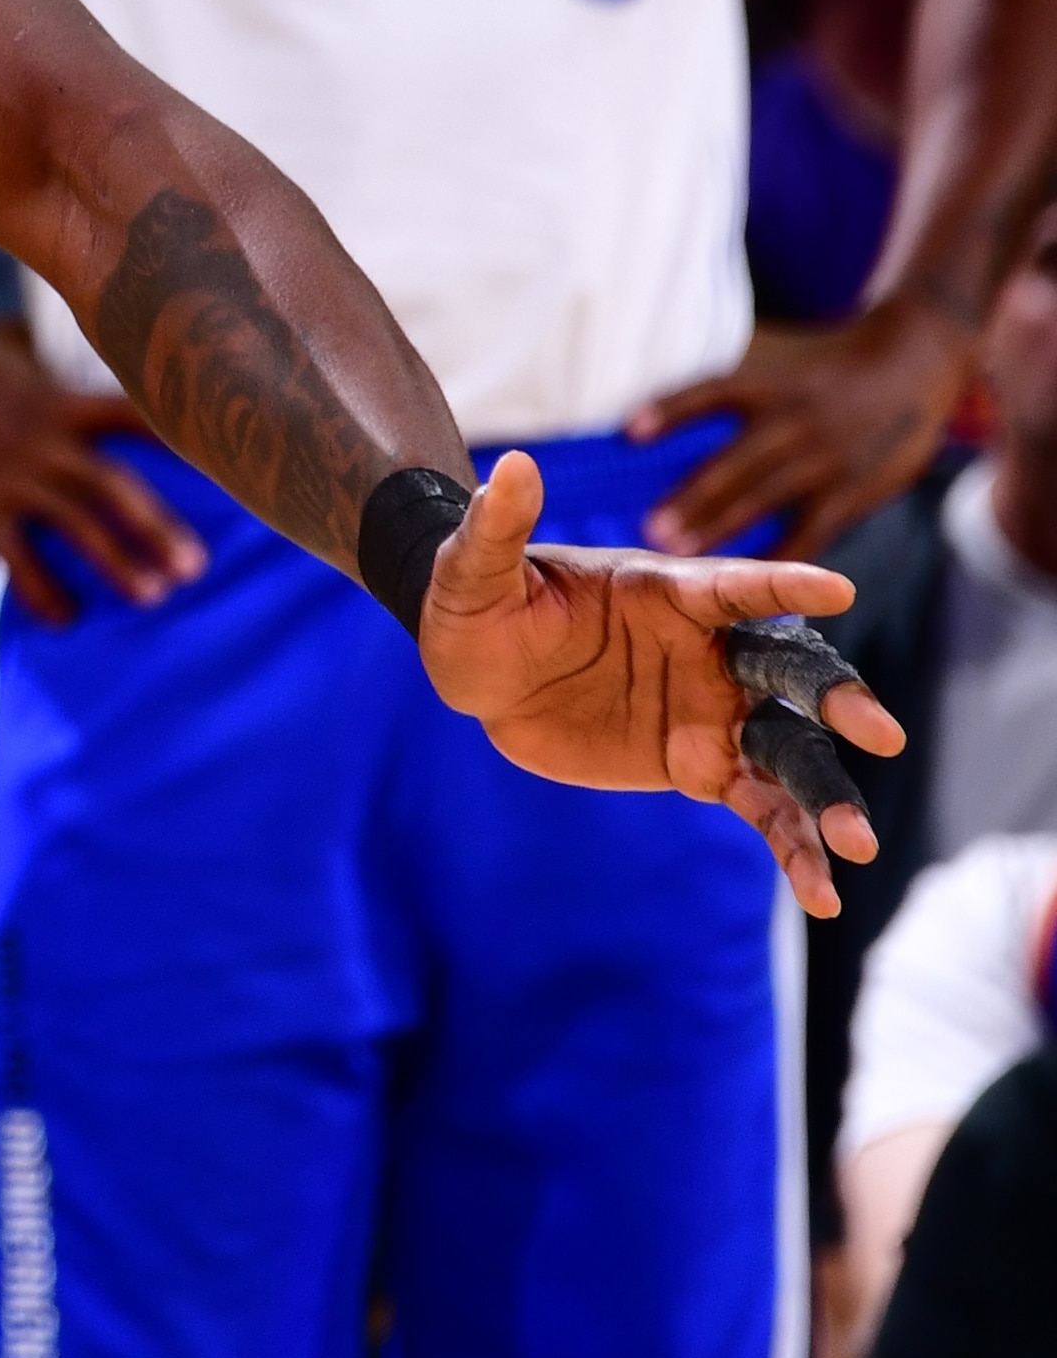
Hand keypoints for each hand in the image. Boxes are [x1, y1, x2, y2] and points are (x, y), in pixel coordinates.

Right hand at [0, 312, 201, 619]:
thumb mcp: (8, 349)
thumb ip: (49, 368)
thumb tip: (66, 358)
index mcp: (59, 401)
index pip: (136, 419)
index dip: (182, 444)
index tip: (227, 471)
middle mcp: (43, 439)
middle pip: (116, 487)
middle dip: (159, 528)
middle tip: (195, 567)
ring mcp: (9, 476)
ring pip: (78, 526)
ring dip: (118, 563)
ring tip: (151, 595)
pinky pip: (20, 560)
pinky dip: (46, 592)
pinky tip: (67, 615)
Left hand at [416, 448, 900, 915]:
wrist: (479, 668)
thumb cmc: (481, 605)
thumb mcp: (476, 569)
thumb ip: (498, 525)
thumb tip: (511, 465)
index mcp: (670, 592)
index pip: (736, 584)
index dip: (783, 583)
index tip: (837, 587)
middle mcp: (709, 649)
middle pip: (788, 671)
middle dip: (835, 700)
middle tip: (880, 733)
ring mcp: (712, 708)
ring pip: (788, 750)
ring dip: (825, 794)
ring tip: (856, 845)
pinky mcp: (699, 763)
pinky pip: (759, 805)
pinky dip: (792, 846)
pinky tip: (822, 892)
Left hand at [630, 299, 971, 552]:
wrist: (915, 359)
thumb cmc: (836, 372)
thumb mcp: (788, 371)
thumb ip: (740, 403)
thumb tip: (661, 431)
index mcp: (772, 385)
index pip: (712, 394)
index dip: (672, 411)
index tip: (629, 431)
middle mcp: (795, 418)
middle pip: (735, 460)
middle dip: (691, 496)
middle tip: (648, 529)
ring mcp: (826, 456)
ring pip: (766, 497)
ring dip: (721, 526)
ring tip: (678, 552)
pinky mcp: (854, 489)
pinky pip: (810, 530)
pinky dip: (778, 555)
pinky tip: (747, 577)